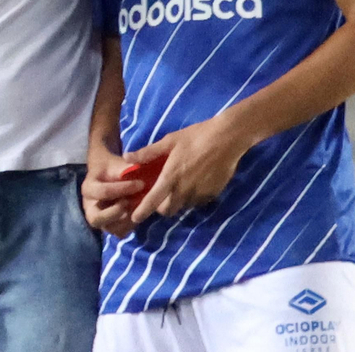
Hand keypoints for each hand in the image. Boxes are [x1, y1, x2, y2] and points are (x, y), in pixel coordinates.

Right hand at [82, 145, 143, 236]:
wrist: (108, 175)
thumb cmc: (112, 169)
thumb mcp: (116, 164)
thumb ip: (126, 169)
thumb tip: (140, 172)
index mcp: (88, 188)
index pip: (103, 192)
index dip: (123, 189)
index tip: (141, 183)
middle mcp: (89, 207)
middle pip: (95, 219)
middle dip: (115, 212)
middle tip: (130, 202)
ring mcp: (99, 219)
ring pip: (109, 228)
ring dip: (125, 220)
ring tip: (138, 208)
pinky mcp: (110, 226)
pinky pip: (119, 233)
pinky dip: (130, 226)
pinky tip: (138, 213)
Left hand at [129, 117, 247, 223]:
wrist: (227, 138)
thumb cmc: (196, 136)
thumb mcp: (169, 141)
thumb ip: (148, 153)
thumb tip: (127, 158)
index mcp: (170, 177)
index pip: (153, 201)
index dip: (142, 211)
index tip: (135, 218)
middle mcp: (184, 190)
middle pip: (168, 210)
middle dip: (162, 207)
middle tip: (162, 195)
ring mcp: (200, 194)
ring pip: (184, 206)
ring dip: (179, 201)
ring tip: (181, 185)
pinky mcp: (213, 194)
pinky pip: (198, 201)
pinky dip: (193, 196)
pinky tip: (196, 182)